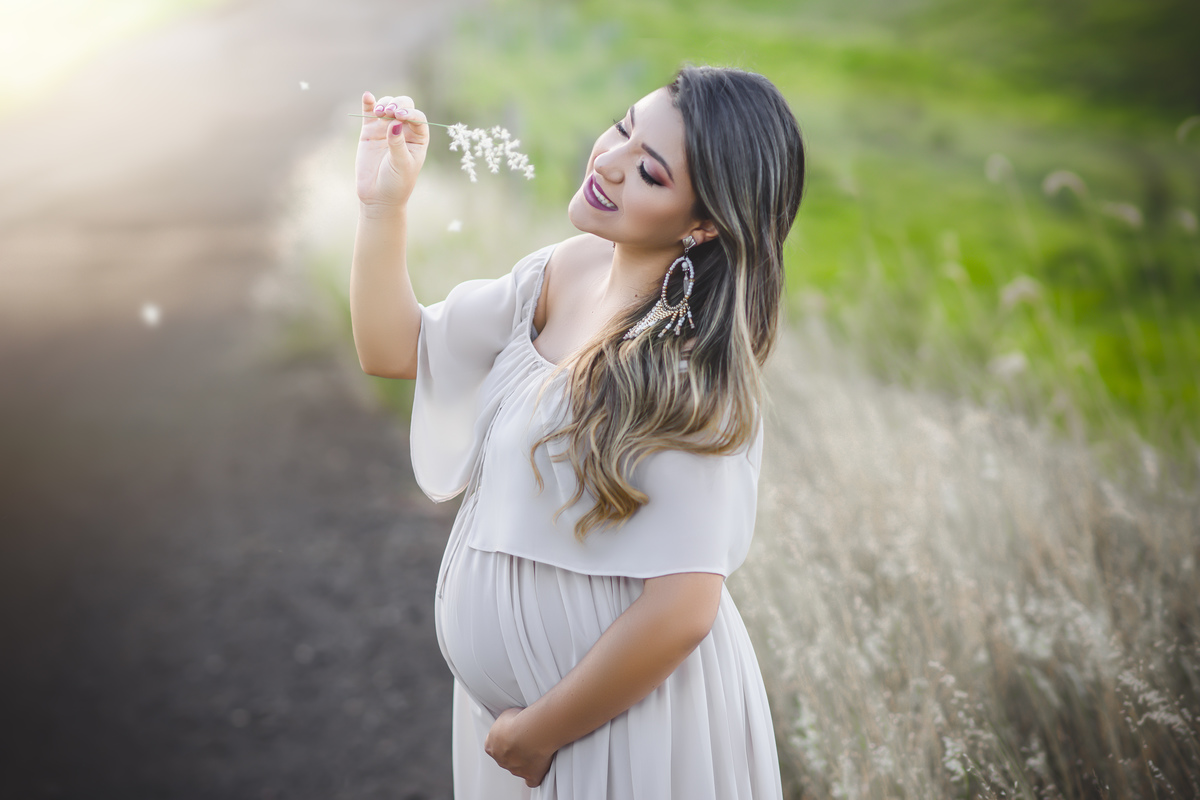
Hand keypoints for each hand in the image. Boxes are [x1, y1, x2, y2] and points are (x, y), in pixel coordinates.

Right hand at [355, 91, 429, 210]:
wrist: (378, 196)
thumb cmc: (397, 183)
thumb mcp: (402, 165)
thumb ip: (398, 144)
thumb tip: (395, 123)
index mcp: (418, 138)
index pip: (418, 118)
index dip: (410, 113)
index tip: (400, 117)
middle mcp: (404, 130)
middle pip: (403, 107)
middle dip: (397, 105)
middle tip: (389, 113)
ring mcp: (386, 128)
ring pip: (387, 106)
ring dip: (384, 104)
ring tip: (380, 113)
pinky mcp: (370, 131)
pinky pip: (369, 112)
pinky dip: (369, 103)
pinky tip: (367, 96)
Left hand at [484, 707, 554, 787]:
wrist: (531, 733)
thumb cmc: (518, 722)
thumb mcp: (505, 715)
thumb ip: (505, 724)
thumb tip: (510, 723)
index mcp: (492, 747)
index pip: (494, 747)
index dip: (503, 741)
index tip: (512, 735)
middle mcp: (501, 760)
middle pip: (506, 758)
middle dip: (515, 751)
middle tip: (526, 739)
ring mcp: (515, 770)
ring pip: (518, 768)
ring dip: (526, 760)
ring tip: (536, 747)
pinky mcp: (531, 776)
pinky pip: (532, 780)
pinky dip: (535, 776)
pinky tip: (540, 768)